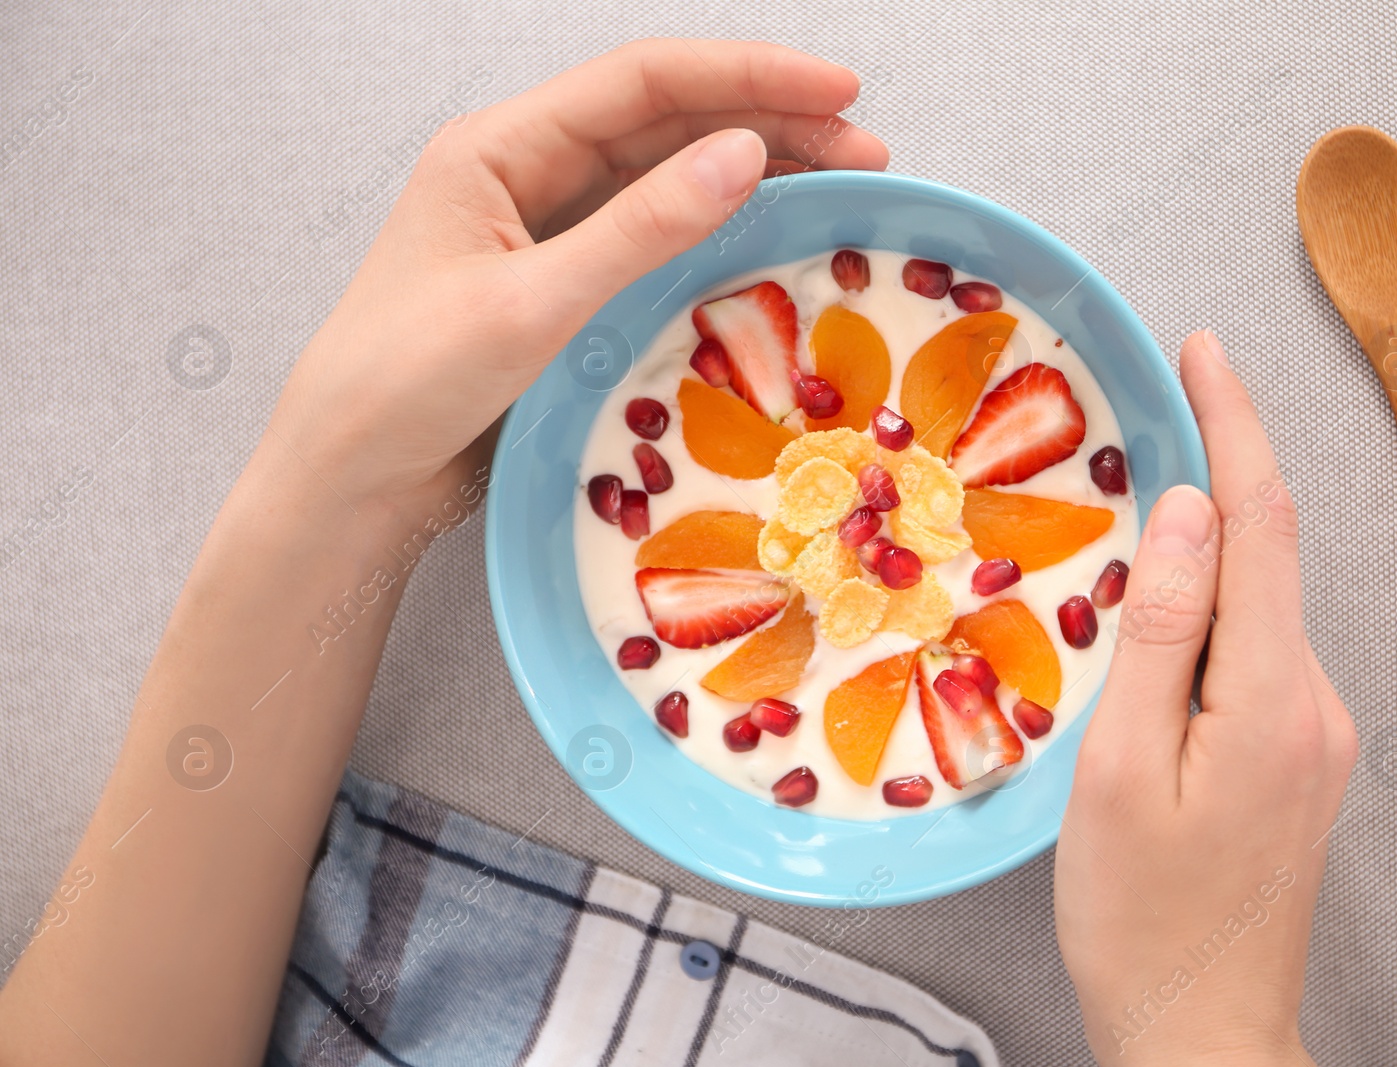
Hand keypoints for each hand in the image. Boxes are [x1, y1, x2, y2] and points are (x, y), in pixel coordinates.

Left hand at [0, 42, 888, 1066]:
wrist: (350, 482)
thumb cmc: (408, 389)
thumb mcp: (530, 307)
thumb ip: (638, 231)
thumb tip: (745, 155)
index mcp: (499, 149)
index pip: (643, 83)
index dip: (748, 75)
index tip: (840, 85)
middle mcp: (524, 175)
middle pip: (664, 122)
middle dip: (768, 122)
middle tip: (868, 149)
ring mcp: (542, 232)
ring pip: (665, 179)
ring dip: (752, 176)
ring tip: (842, 185)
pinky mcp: (560, 289)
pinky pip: (651, 241)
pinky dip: (715, 235)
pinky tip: (771, 243)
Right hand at [1054, 332, 1356, 1066]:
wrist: (1201, 1032)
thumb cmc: (1139, 916)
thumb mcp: (1123, 768)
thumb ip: (1164, 631)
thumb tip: (1191, 512)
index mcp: (1273, 695)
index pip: (1262, 522)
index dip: (1233, 426)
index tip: (1202, 350)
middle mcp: (1314, 702)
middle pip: (1263, 557)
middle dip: (1210, 480)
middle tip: (1140, 427)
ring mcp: (1313, 734)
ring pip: (1253, 609)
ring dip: (1197, 559)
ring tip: (1120, 544)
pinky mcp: (1295, 759)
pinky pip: (1248, 657)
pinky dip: (1201, 621)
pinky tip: (1148, 636)